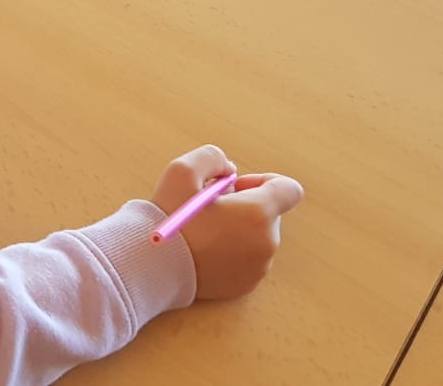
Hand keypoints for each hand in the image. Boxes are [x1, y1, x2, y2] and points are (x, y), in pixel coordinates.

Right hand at [151, 144, 304, 300]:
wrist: (154, 268)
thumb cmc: (169, 218)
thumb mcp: (182, 170)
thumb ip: (212, 157)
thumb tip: (229, 170)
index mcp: (258, 214)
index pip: (289, 189)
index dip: (263, 181)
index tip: (235, 187)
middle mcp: (266, 243)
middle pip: (270, 213)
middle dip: (245, 205)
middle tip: (210, 208)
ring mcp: (258, 268)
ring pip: (257, 237)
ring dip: (237, 229)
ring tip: (202, 231)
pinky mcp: (246, 285)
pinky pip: (247, 260)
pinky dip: (232, 251)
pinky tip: (203, 250)